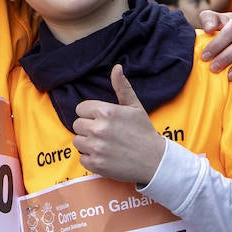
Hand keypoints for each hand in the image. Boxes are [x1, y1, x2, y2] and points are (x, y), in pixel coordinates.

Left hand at [71, 66, 166, 186]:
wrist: (155, 161)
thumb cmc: (143, 131)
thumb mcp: (134, 106)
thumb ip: (122, 87)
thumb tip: (116, 67)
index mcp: (105, 111)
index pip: (80, 109)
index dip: (90, 114)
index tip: (102, 120)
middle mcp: (98, 128)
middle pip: (77, 125)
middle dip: (88, 128)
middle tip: (105, 133)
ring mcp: (96, 147)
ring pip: (77, 141)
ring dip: (88, 143)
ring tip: (105, 144)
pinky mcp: (96, 164)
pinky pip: (82, 158)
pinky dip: (91, 159)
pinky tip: (106, 156)